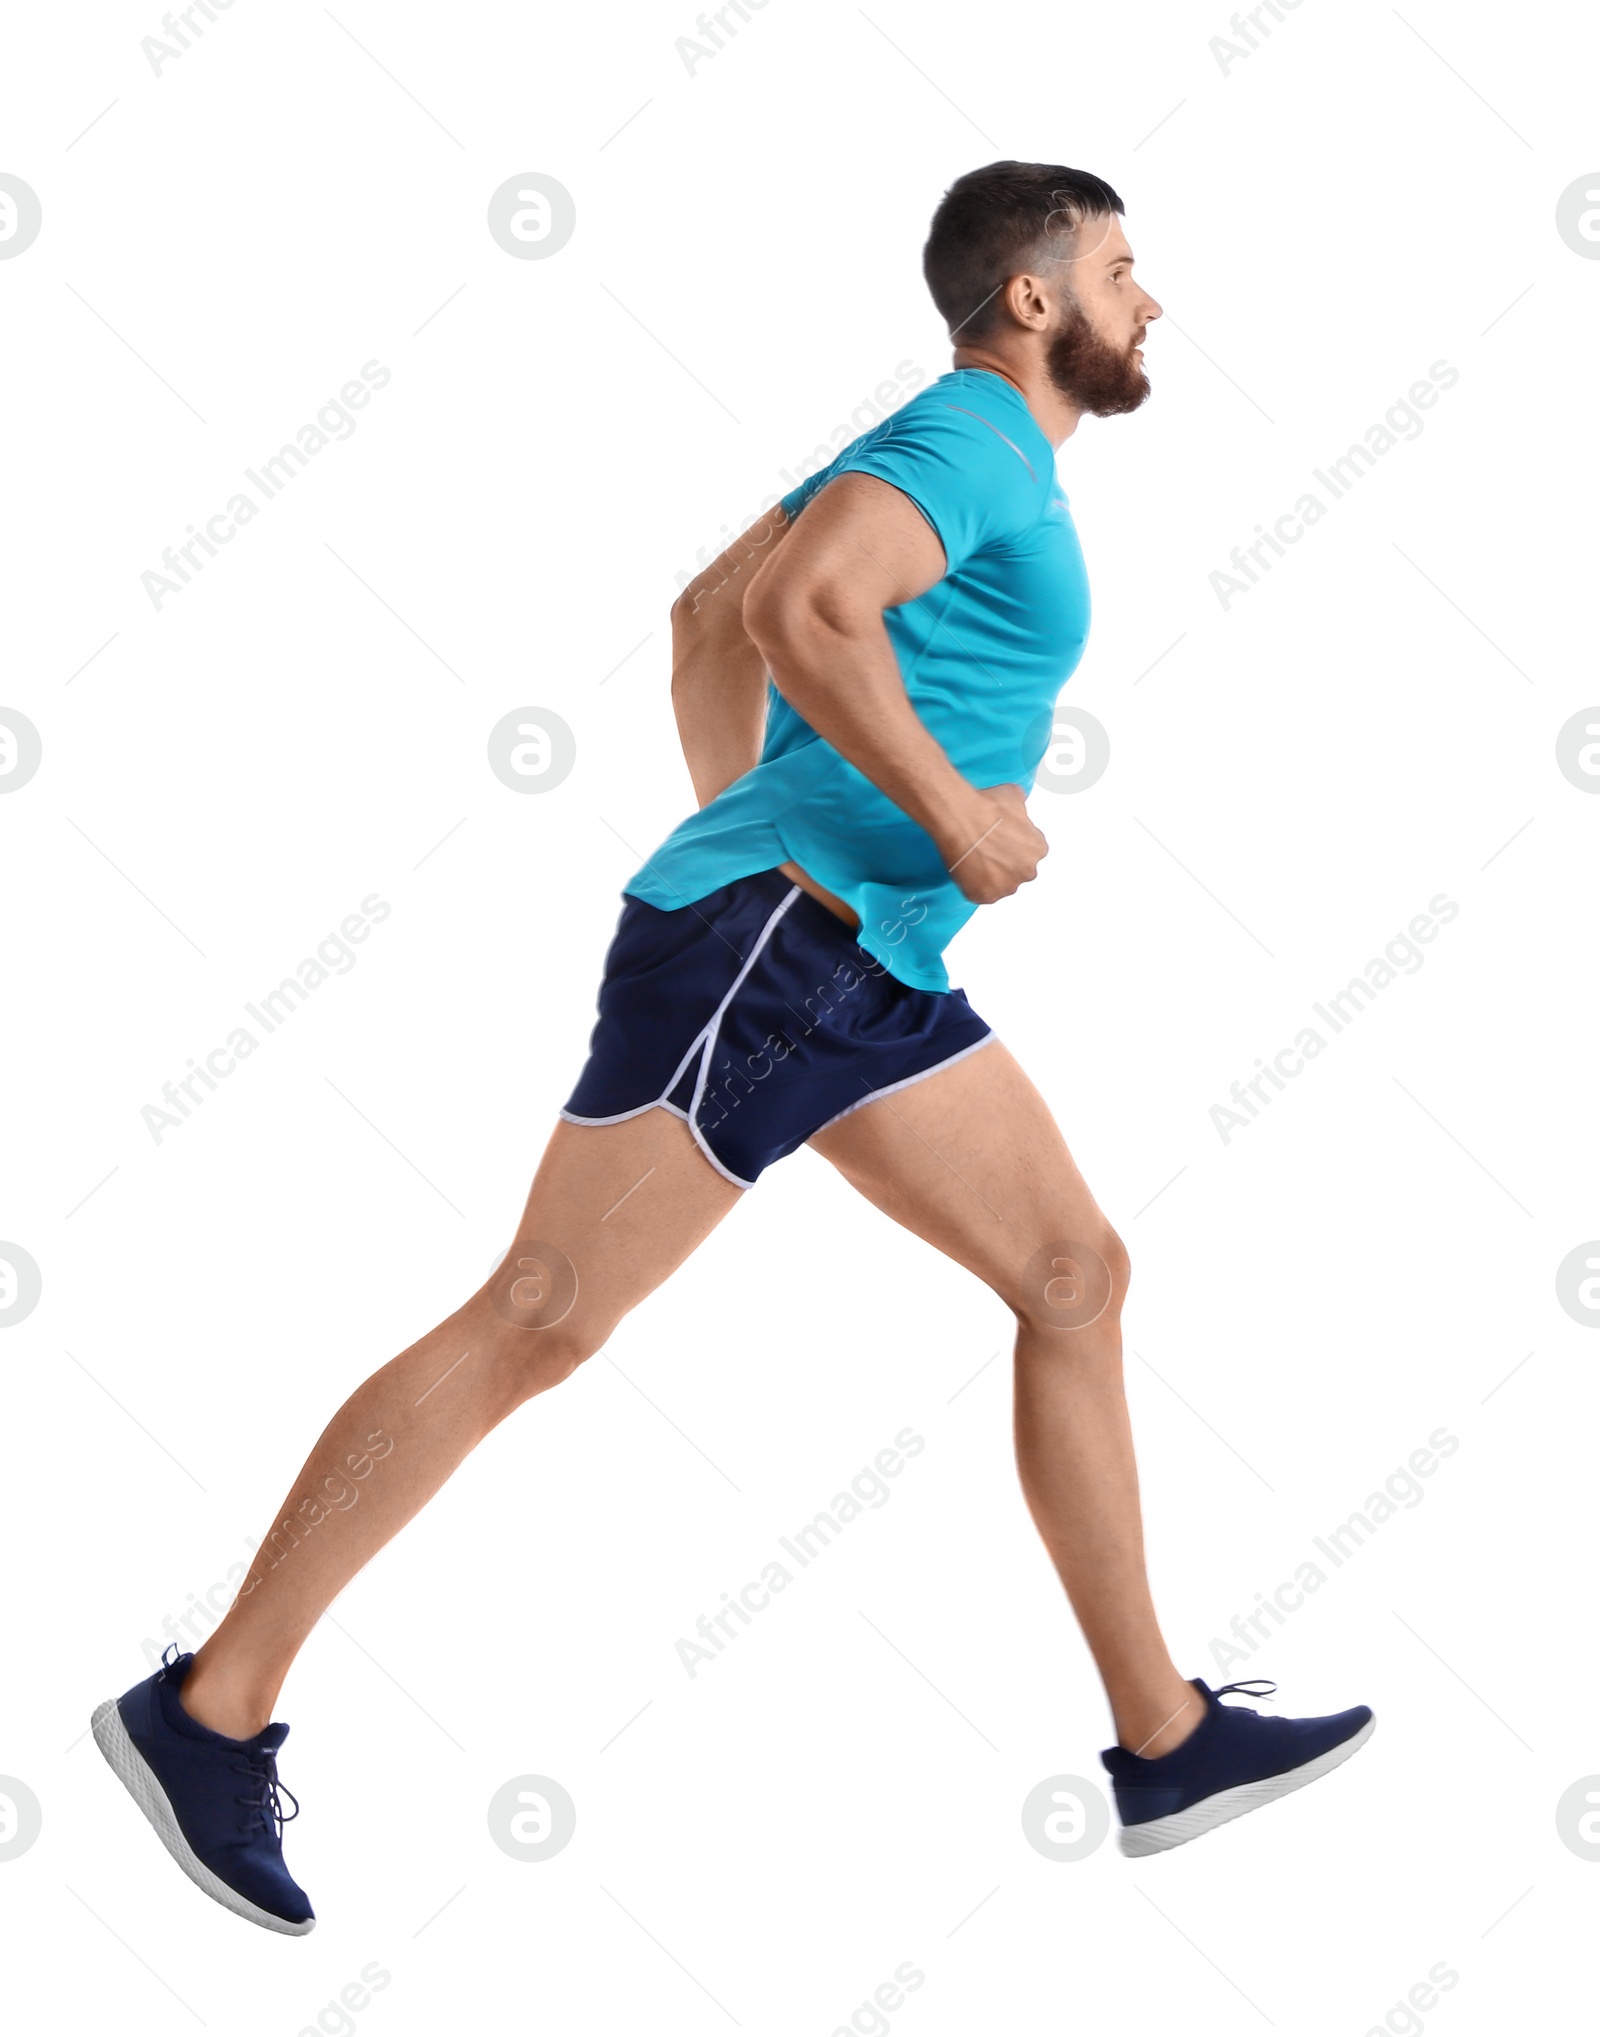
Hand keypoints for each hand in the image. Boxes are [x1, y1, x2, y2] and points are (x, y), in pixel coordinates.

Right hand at [940, 783, 1047, 903]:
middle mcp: (1028, 872)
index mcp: (1038, 850)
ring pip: (1000, 885)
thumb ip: (1021, 809)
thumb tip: (1018, 807)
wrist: (963, 818)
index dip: (1013, 847)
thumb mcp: (1015, 796)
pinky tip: (966, 870)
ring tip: (973, 860)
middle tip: (986, 851)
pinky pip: (980, 894)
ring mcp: (1006, 887)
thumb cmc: (987, 807)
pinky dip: (973, 886)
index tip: (1000, 842)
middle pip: (1017, 871)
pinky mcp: (985, 897)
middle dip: (1004, 864)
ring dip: (990, 876)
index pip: (1029, 853)